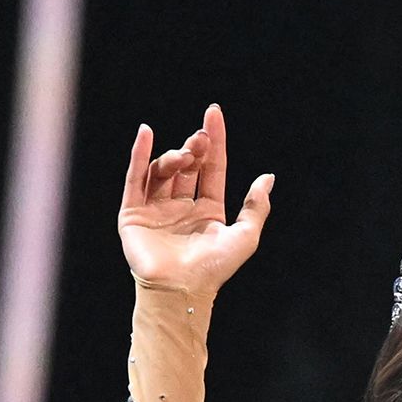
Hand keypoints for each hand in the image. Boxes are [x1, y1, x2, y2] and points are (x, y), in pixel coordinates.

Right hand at [118, 105, 274, 301]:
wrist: (182, 289)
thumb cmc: (215, 269)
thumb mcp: (246, 236)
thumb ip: (256, 207)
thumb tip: (268, 178)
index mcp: (207, 212)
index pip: (211, 168)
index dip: (215, 141)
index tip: (214, 113)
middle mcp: (181, 208)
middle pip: (187, 166)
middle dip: (194, 149)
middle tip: (200, 138)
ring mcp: (156, 210)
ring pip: (163, 171)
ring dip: (174, 157)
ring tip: (185, 155)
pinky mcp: (133, 214)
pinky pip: (135, 179)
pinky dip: (139, 155)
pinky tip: (145, 134)